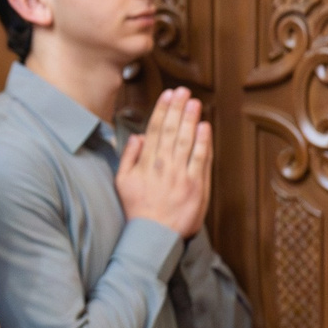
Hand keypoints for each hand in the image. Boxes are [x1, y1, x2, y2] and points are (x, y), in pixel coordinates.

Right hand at [115, 88, 211, 238]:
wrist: (153, 236)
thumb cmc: (137, 211)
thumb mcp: (122, 183)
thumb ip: (129, 158)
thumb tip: (138, 137)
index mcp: (145, 163)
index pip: (155, 130)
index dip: (163, 110)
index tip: (168, 95)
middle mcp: (163, 165)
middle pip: (172, 131)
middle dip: (178, 108)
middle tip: (184, 91)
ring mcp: (181, 175)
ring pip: (186, 141)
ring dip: (191, 119)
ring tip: (195, 103)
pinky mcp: (196, 186)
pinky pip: (201, 159)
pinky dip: (203, 142)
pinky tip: (205, 127)